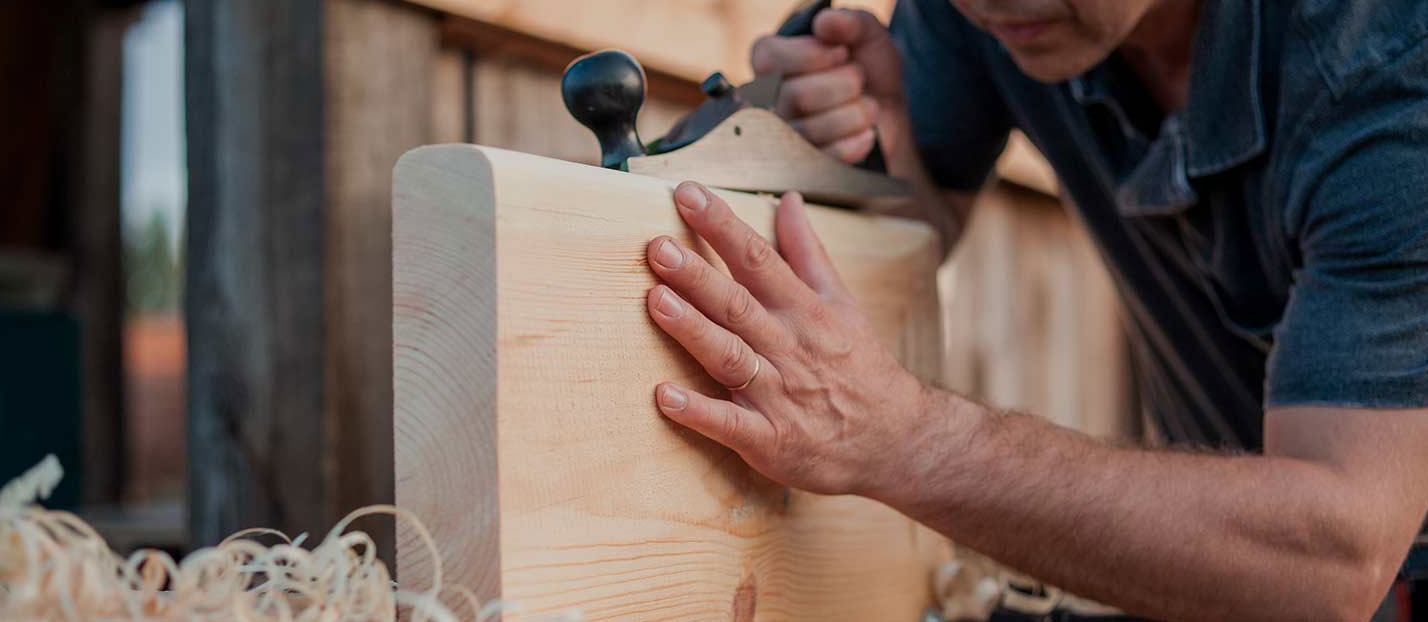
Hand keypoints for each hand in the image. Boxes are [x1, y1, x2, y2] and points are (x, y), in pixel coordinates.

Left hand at [645, 181, 929, 495]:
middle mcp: (789, 347)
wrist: (898, 439)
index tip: (687, 194)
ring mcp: (778, 395)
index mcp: (804, 310)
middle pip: (737, 305)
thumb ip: (807, 252)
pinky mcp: (769, 440)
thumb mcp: (842, 303)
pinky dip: (699, 412)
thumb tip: (788, 200)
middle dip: (697, 275)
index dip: (722, 226)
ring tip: (656, 301)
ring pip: (730, 356)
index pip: (758, 259)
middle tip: (657, 247)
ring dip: (693, 330)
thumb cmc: (860, 366)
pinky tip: (665, 397)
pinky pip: (730, 424)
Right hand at [751, 9, 907, 163]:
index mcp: (771, 62)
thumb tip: (826, 23)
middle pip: (796, 96)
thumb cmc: (868, 67)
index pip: (768, 58)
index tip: (843, 53)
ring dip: (854, 114)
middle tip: (859, 79)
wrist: (887, 110)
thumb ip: (849, 23)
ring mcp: (784, 136)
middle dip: (843, 85)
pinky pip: (823, 158)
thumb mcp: (867, 35)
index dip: (810, 56)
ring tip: (869, 106)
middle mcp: (769, 100)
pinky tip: (868, 132)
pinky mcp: (805, 166)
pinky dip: (854, 143)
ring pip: (810, 130)